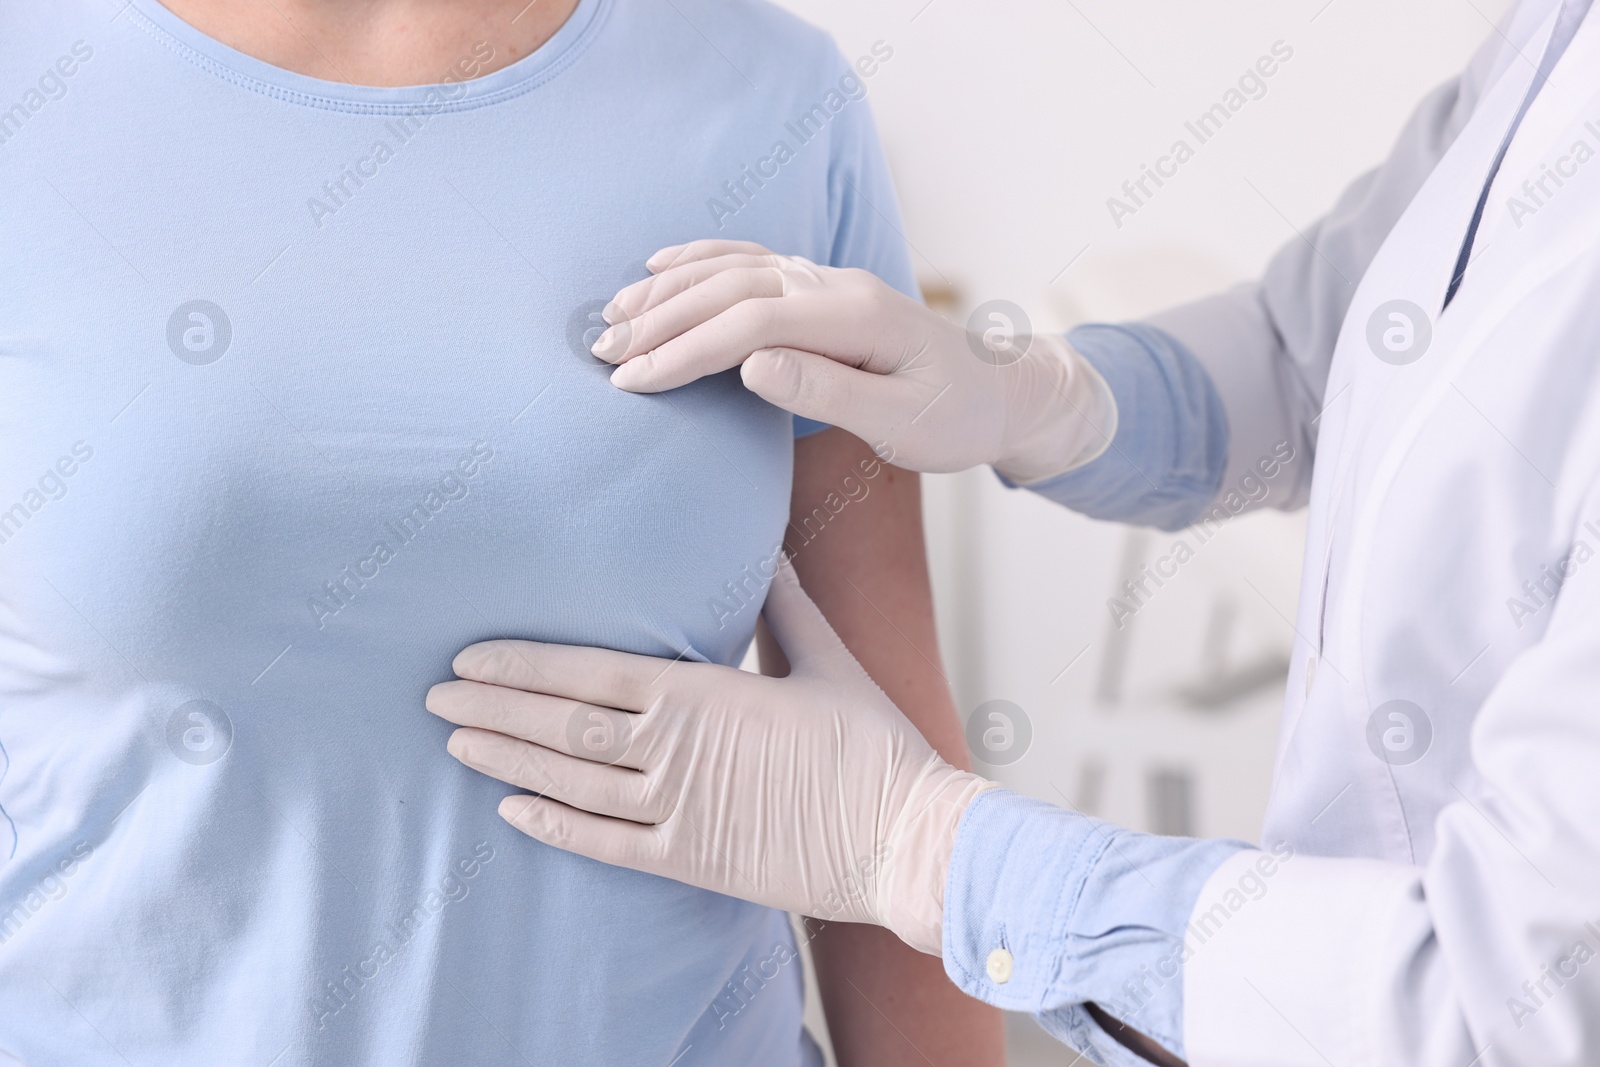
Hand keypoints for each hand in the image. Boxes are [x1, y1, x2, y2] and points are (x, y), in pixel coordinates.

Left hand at [426, 560, 991, 953]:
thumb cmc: (873, 745)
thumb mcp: (828, 663)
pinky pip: (604, 844)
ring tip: (453, 744)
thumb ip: (786, 608)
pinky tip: (509, 811)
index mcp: (702, 694)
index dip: (523, 664)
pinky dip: (552, 827)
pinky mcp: (690, 861)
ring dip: (506, 760)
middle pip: (562, 724)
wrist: (908, 836)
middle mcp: (675, 750)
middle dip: (492, 707)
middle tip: (432, 696)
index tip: (471, 656)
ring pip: (570, 781)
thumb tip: (769, 555)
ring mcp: (677, 811)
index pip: (589, 673)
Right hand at [588, 240, 1116, 482]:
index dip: (686, 351)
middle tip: (601, 355)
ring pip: (732, 269)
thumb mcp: (902, 424)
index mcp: (855, 317)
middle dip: (660, 320)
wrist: (1001, 393)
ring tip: (612, 320)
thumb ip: (827, 393)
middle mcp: (835, 284)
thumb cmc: (954, 419)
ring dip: (668, 291)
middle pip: (729, 289)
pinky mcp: (820, 287)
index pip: (749, 324)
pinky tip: (659, 267)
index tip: (634, 382)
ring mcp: (826, 278)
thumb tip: (751, 365)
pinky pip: (750, 260)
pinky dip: (700, 261)